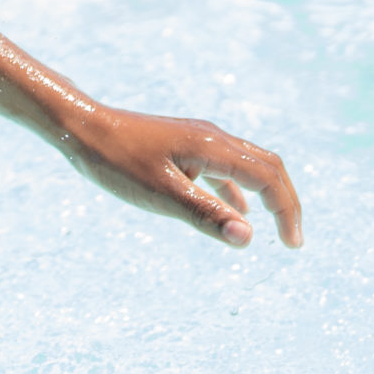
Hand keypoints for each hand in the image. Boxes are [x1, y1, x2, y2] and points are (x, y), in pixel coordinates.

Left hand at [57, 102, 303, 248]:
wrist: (81, 128)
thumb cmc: (116, 162)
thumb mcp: (161, 195)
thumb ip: (205, 216)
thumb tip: (248, 239)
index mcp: (212, 146)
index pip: (268, 178)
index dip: (286, 210)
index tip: (291, 244)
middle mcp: (212, 137)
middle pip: (267, 166)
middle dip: (285, 201)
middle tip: (292, 238)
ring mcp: (198, 138)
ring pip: (247, 165)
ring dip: (264, 195)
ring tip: (273, 228)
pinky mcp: (183, 144)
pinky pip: (222, 167)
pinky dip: (237, 191)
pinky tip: (235, 212)